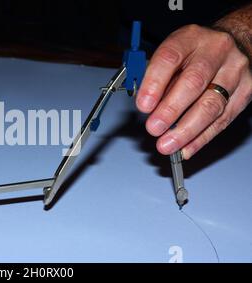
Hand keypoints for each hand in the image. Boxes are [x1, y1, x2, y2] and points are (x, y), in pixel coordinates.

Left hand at [136, 24, 251, 158]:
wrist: (234, 43)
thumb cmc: (194, 51)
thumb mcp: (173, 52)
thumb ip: (159, 76)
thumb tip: (148, 107)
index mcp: (190, 38)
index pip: (169, 58)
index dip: (154, 83)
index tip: (143, 105)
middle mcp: (216, 51)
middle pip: (194, 82)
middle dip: (171, 110)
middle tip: (154, 128)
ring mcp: (234, 71)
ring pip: (211, 105)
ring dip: (186, 130)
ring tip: (167, 144)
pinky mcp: (246, 91)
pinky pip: (223, 120)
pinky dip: (201, 138)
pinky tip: (186, 148)